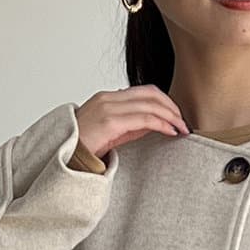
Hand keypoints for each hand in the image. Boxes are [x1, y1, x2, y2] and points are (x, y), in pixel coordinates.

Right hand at [75, 85, 189, 159]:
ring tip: (181, 128)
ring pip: (150, 104)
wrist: (65, 158)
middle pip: (150, 94)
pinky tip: (170, 131)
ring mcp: (109, 108)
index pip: (144, 91)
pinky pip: (144, 118)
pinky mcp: (110, 121)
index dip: (164, 101)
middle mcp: (109, 98)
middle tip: (184, 123)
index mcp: (108, 98)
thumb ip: (132, 125)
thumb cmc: (84, 148)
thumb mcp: (113, 133)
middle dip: (172, 107)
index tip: (176, 116)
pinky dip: (161, 123)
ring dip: (170, 116)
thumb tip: (155, 123)